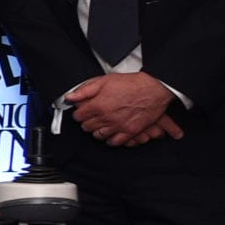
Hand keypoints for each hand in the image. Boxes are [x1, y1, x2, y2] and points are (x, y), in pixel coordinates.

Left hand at [64, 73, 181, 146]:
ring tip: (101, 124)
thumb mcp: (104, 81)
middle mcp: (106, 118)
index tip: (83, 111)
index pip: (78, 116)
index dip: (79, 113)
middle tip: (92, 116)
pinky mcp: (129, 132)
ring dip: (97, 130)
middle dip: (87, 121)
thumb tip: (70, 97)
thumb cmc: (131, 83)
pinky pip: (114, 142)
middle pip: (87, 127)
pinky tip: (110, 133)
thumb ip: (85, 90)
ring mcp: (118, 126)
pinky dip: (110, 139)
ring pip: (98, 136)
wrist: (154, 88)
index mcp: (98, 105)